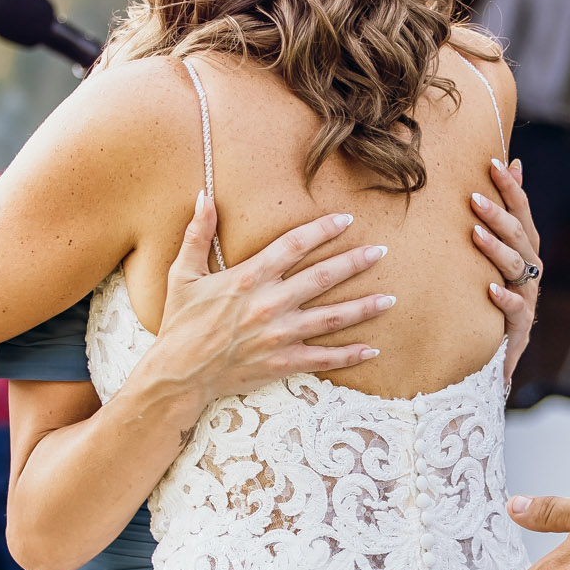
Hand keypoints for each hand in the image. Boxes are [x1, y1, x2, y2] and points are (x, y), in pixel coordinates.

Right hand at [140, 194, 393, 402]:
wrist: (178, 374)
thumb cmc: (180, 323)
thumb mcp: (183, 274)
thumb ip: (197, 234)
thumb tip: (203, 195)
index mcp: (249, 277)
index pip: (294, 245)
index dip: (322, 230)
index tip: (346, 220)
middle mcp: (270, 303)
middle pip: (322, 277)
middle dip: (355, 262)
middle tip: (382, 252)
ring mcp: (279, 335)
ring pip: (331, 318)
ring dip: (364, 307)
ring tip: (391, 299)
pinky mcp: (282, 362)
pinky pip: (323, 358)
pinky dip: (349, 355)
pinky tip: (372, 349)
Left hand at [472, 155, 541, 382]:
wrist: (500, 348)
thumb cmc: (497, 290)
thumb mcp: (500, 248)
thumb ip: (507, 209)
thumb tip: (514, 162)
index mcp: (525, 247)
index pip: (521, 211)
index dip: (510, 187)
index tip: (493, 163)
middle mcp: (530, 267)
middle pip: (518, 235)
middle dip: (498, 214)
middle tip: (474, 197)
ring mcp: (527, 295)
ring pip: (516, 267)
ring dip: (496, 249)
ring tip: (475, 234)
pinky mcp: (520, 324)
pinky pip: (515, 309)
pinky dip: (505, 298)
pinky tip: (490, 289)